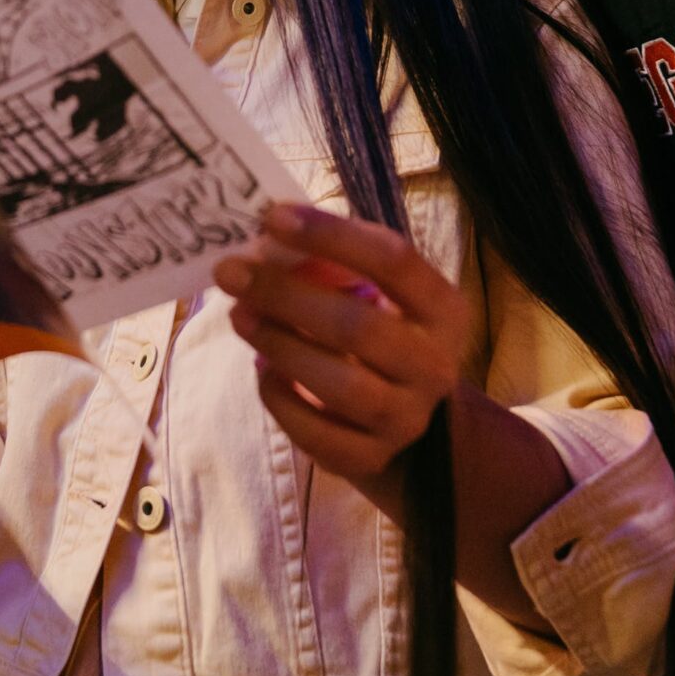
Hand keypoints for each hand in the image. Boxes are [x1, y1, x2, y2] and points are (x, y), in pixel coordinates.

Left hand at [214, 204, 472, 483]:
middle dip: (286, 294)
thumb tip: (262, 234)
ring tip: (240, 314)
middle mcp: (435, 366)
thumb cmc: (378, 333)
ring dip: (279, 344)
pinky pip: (317, 433)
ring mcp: (407, 418)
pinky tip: (263, 371)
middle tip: (232, 271)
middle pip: (359, 326)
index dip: (331, 235)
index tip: (272, 217)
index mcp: (443, 309)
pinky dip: (282, 398)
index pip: (393, 260)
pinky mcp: (372, 458)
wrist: (404, 417)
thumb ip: (333, 263)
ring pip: (340, 384)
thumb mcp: (376, 292)